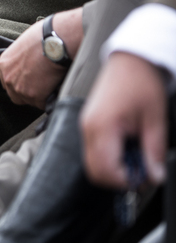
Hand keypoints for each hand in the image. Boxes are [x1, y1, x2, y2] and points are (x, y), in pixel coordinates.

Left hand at [0, 8, 82, 108]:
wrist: (56, 41)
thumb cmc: (45, 36)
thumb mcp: (24, 44)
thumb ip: (21, 57)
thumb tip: (30, 61)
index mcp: (4, 64)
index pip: (6, 81)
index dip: (18, 83)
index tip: (28, 82)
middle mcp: (8, 78)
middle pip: (14, 95)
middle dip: (26, 93)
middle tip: (40, 87)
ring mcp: (20, 88)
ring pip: (29, 100)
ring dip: (39, 96)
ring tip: (51, 85)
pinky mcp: (34, 96)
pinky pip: (42, 103)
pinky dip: (50, 98)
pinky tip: (56, 88)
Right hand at [81, 52, 167, 189]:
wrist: (130, 60)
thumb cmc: (141, 82)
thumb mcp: (155, 120)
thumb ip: (153, 151)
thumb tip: (154, 176)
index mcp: (103, 127)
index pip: (105, 170)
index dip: (125, 182)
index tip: (143, 180)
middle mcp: (88, 129)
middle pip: (94, 171)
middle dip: (117, 179)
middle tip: (140, 173)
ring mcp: (86, 127)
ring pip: (92, 163)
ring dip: (113, 169)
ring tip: (135, 158)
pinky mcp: (89, 125)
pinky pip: (93, 151)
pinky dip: (109, 157)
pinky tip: (126, 148)